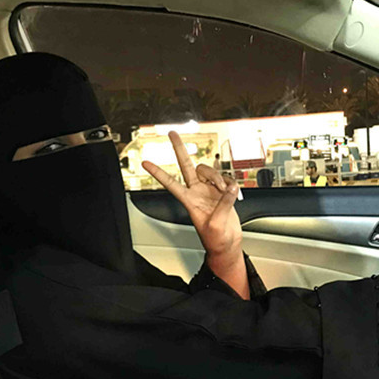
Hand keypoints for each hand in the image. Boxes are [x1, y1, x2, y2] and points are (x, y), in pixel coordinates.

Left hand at [142, 132, 248, 298]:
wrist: (228, 244)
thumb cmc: (216, 240)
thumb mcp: (216, 223)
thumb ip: (223, 202)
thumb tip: (230, 188)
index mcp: (189, 200)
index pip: (170, 183)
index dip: (158, 172)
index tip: (145, 162)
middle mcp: (197, 192)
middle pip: (186, 165)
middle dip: (179, 149)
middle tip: (172, 134)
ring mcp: (210, 190)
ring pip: (210, 171)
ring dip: (219, 177)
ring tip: (226, 191)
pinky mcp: (222, 192)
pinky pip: (226, 179)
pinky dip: (230, 184)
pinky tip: (232, 193)